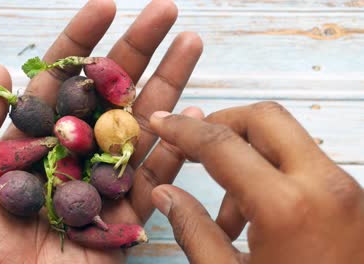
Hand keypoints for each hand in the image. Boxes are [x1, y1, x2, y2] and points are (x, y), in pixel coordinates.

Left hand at [0, 1, 203, 262]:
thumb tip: (2, 70)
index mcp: (35, 140)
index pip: (63, 80)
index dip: (83, 42)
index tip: (107, 6)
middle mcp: (75, 152)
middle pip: (111, 93)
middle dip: (137, 50)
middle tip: (165, 12)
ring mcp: (105, 180)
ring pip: (141, 125)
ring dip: (167, 84)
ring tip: (190, 45)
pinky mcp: (126, 213)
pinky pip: (156, 176)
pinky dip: (176, 147)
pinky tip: (194, 112)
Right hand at [150, 102, 363, 263]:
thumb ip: (193, 229)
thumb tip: (167, 194)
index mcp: (286, 207)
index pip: (222, 144)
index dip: (184, 130)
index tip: (165, 124)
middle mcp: (324, 186)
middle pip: (265, 119)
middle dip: (222, 125)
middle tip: (194, 146)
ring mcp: (345, 191)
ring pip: (286, 140)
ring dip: (247, 156)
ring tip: (226, 211)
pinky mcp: (351, 200)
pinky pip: (303, 166)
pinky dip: (271, 174)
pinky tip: (255, 219)